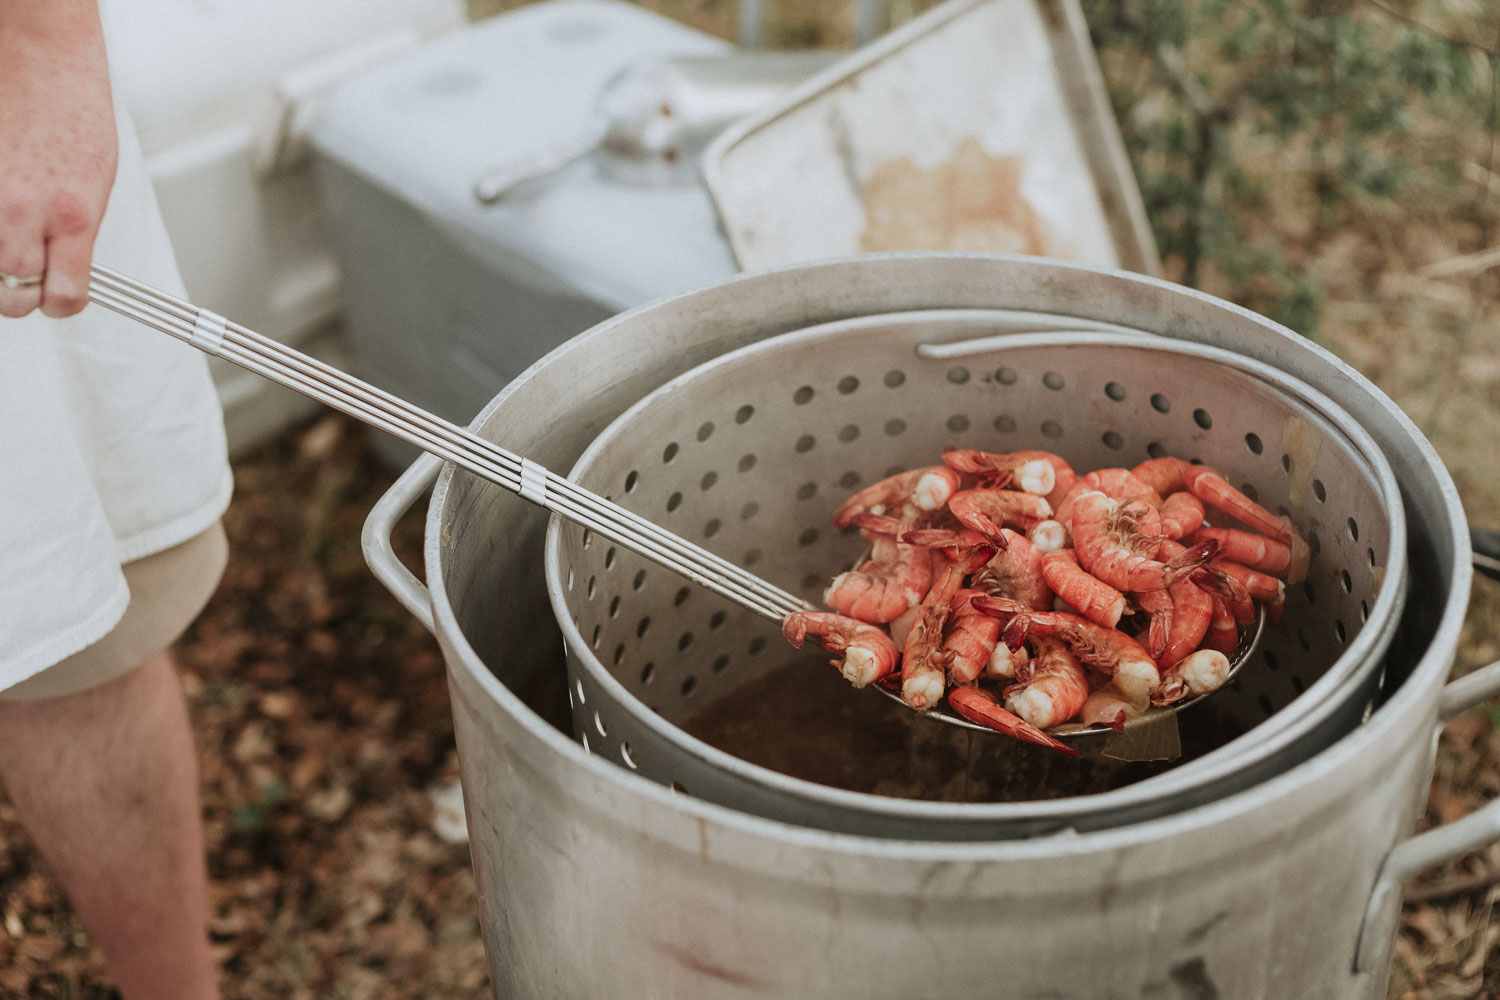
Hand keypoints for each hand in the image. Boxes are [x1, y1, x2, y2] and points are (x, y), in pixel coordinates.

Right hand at [0, 2, 116, 318]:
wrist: (40, 54)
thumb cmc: (73, 106)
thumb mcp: (96, 181)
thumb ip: (77, 230)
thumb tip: (66, 266)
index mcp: (73, 216)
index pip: (64, 295)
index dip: (62, 302)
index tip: (60, 295)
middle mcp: (25, 211)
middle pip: (12, 294)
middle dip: (20, 292)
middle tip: (25, 277)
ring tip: (8, 241)